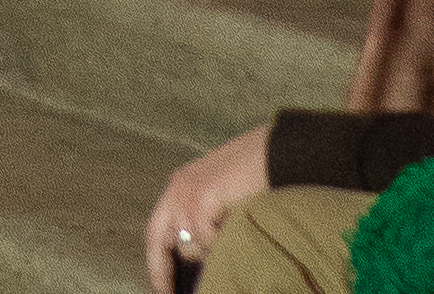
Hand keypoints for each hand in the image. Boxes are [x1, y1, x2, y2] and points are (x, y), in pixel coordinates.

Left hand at [144, 124, 266, 288]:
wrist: (277, 153)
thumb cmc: (255, 178)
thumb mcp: (222, 200)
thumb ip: (207, 222)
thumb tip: (202, 262)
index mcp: (180, 188)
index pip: (156, 232)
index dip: (157, 264)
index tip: (163, 290)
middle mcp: (178, 189)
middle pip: (162, 240)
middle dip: (170, 268)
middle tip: (180, 292)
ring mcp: (187, 192)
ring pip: (190, 245)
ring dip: (210, 254)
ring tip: (233, 246)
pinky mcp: (201, 196)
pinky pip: (206, 238)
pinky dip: (221, 243)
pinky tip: (239, 233)